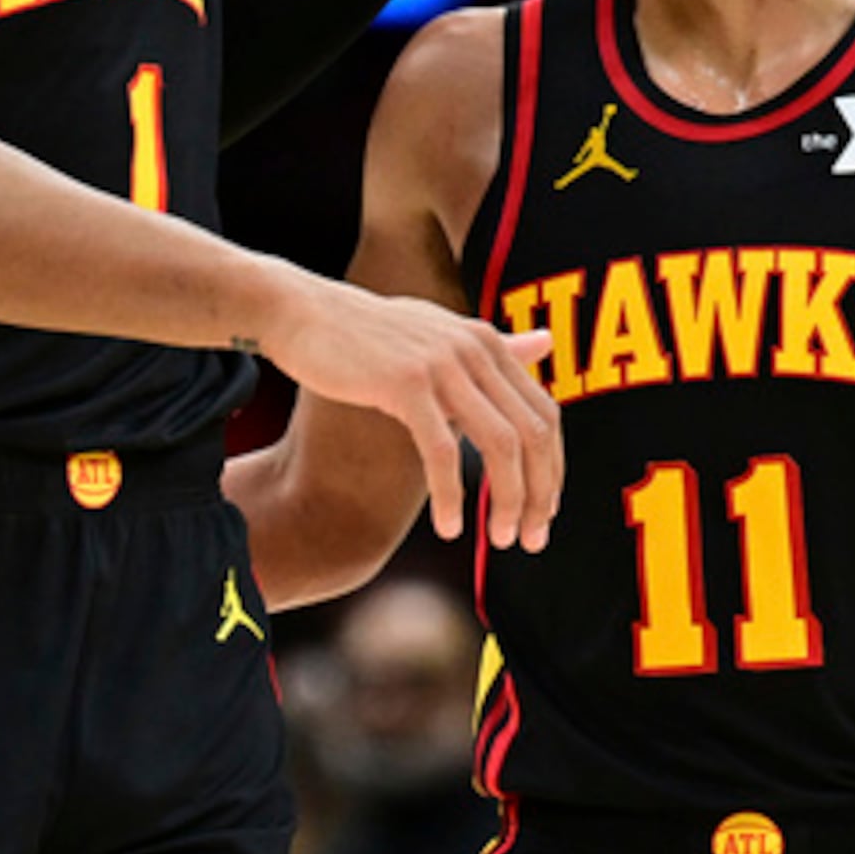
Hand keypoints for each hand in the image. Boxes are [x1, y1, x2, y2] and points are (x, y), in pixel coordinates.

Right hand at [266, 274, 560, 548]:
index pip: (545, 415)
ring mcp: (442, 364)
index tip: (544, 511)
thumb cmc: (369, 333)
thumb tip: (547, 341)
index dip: (552, 469)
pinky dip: (451, 495)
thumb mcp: (440, 333)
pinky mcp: (405, 383)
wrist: (302, 313)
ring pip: (500, 444)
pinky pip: (442, 451)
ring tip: (499, 538)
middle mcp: (474, 350)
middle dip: (539, 494)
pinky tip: (449, 527)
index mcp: (487, 343)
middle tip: (531, 540)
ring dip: (507, 500)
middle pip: (533, 434)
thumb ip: (494, 348)